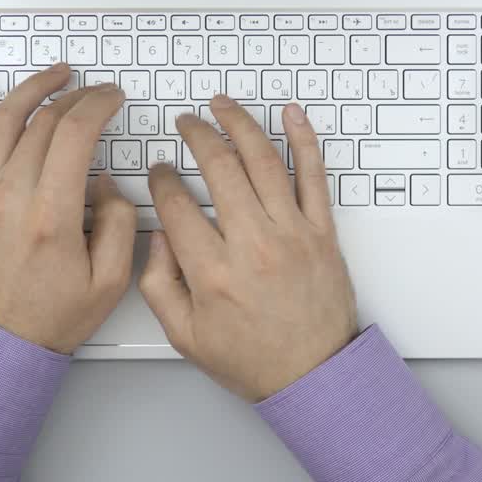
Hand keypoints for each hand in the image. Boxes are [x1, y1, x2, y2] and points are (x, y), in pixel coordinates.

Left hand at [0, 64, 135, 353]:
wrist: (0, 338)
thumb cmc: (52, 313)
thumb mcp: (111, 278)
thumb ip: (120, 222)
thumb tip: (105, 183)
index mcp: (50, 215)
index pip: (75, 134)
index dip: (99, 105)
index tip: (113, 98)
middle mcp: (11, 196)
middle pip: (44, 121)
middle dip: (78, 96)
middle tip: (98, 93)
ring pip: (4, 119)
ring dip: (32, 87)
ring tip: (56, 74)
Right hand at [138, 94, 357, 401]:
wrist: (313, 377)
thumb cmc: (252, 359)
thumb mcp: (185, 335)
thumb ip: (158, 283)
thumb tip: (158, 236)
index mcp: (213, 273)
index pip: (177, 204)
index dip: (162, 179)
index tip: (159, 170)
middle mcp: (253, 246)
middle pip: (220, 168)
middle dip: (197, 135)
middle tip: (186, 123)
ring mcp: (293, 234)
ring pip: (264, 161)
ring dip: (240, 124)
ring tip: (222, 105)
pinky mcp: (323, 232)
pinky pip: (314, 176)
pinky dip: (304, 140)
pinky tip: (291, 114)